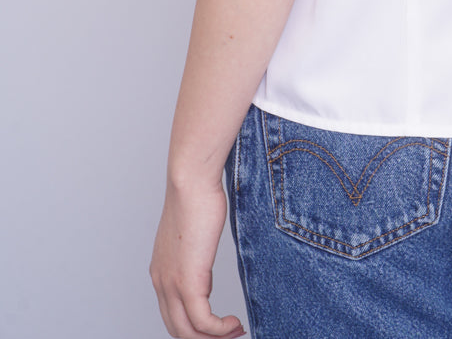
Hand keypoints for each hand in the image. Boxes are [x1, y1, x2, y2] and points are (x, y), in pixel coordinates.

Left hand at [149, 177, 245, 338]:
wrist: (191, 182)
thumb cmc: (197, 197)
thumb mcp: (193, 232)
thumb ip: (195, 251)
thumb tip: (206, 257)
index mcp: (161, 273)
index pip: (172, 315)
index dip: (195, 327)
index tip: (220, 326)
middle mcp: (161, 283)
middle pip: (178, 330)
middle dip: (205, 338)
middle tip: (231, 335)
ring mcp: (172, 285)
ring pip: (189, 332)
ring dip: (216, 337)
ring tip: (237, 331)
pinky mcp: (189, 283)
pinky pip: (203, 323)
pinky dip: (220, 330)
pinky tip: (235, 323)